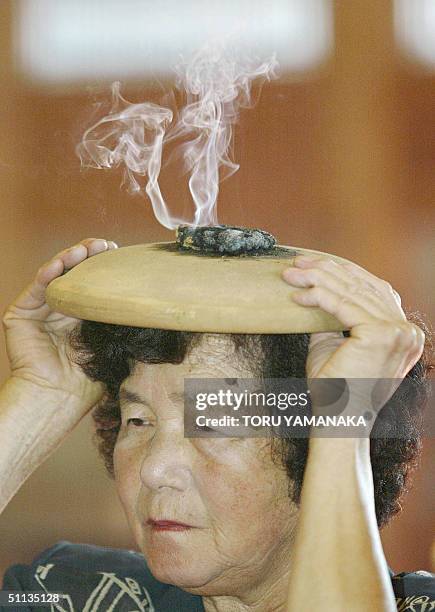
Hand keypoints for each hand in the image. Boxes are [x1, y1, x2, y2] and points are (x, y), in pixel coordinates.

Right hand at [2, 238, 117, 410]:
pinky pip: (36, 288)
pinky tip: (61, 263)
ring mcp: (40, 311)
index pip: (92, 284)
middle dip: (89, 256)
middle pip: (74, 274)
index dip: (104, 268)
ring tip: (86, 249)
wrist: (59, 398)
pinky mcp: (20, 314)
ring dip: (70, 258)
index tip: (121, 256)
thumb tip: (149, 304)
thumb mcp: (112, 345)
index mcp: (81, 317)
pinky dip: (48, 273)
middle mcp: (60, 310)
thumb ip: (120, 324)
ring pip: (55, 275)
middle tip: (106, 246)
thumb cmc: (87, 380)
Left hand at [282, 255, 424, 418]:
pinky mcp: (380, 335)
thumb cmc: (335, 388)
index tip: (313, 265)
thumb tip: (315, 291)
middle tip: (297, 263)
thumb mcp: (335, 344)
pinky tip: (298, 295)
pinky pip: (342, 306)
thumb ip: (333, 318)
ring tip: (291, 274)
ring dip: (316, 279)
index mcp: (404, 333)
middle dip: (326, 271)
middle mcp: (408, 331)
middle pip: (362, 287)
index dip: (343, 273)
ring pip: (350, 293)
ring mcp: (398, 332)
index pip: (373, 290)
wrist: (338, 419)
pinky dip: (317, 296)